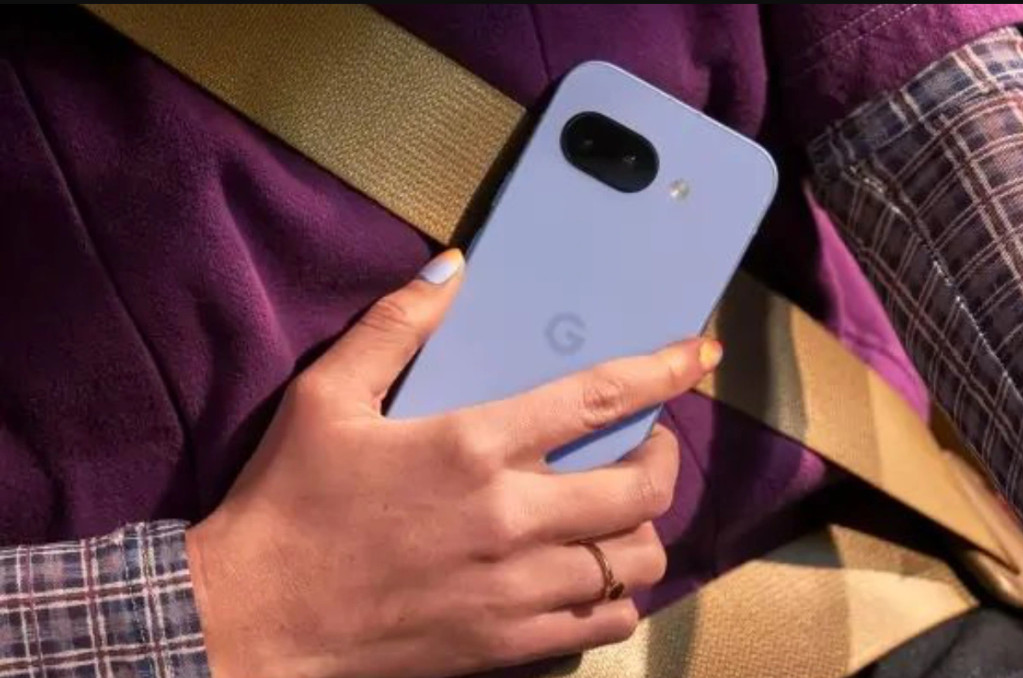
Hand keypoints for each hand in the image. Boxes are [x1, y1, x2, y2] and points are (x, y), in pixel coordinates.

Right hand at [186, 249, 722, 677]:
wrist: (255, 620)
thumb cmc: (288, 501)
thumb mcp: (324, 397)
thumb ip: (394, 325)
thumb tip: (453, 265)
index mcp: (472, 447)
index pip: (599, 399)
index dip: (662, 370)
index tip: (699, 353)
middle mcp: (512, 518)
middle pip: (643, 488)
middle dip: (666, 457)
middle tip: (649, 444)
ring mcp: (518, 590)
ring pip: (637, 561)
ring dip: (645, 529)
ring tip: (620, 512)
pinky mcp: (510, 646)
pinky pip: (606, 623)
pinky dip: (619, 595)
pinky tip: (593, 574)